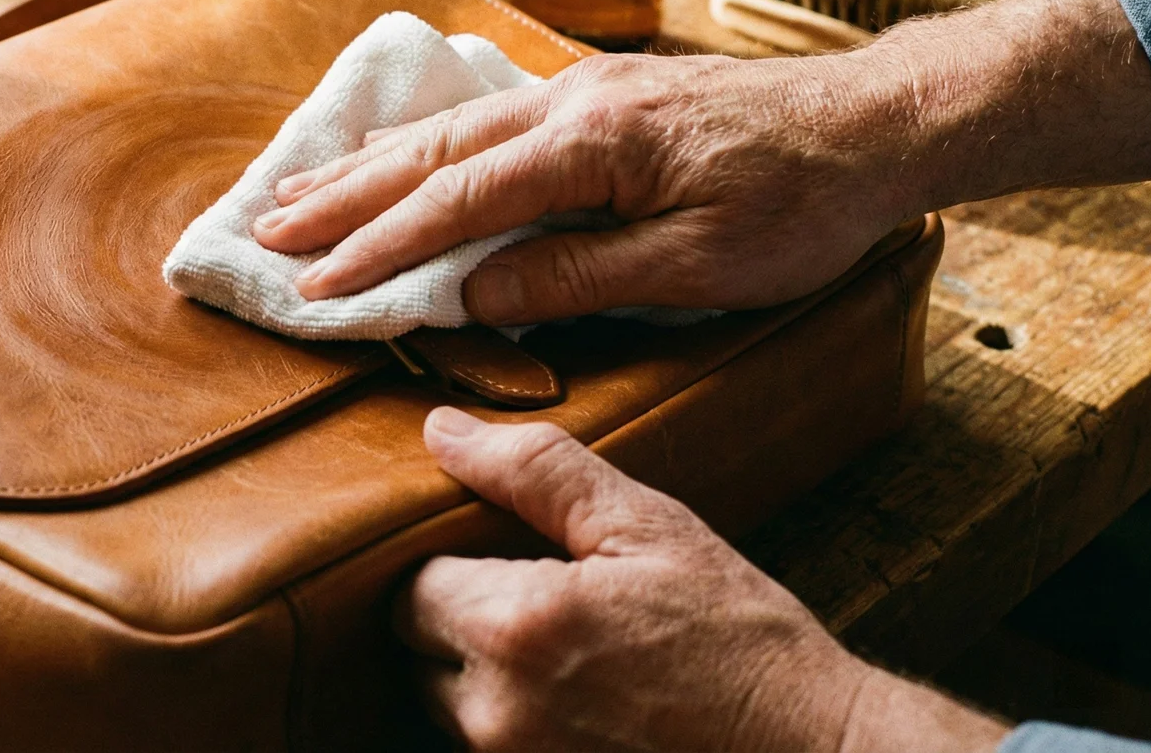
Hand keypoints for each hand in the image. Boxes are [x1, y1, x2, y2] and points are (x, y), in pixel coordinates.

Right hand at [251, 50, 921, 325]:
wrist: (878, 123)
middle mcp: (570, 102)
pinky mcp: (598, 95)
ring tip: (297, 189)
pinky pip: (485, 116)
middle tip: (266, 230)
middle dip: (342, 196)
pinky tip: (395, 152)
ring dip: (369, 164)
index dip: (377, 247)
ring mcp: (582, 89)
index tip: (312, 284)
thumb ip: (579, 276)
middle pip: (431, 151)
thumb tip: (475, 293)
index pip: (457, 201)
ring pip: (450, 126)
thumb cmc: (801, 203)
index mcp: (591, 144)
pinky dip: (423, 141)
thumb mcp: (698, 264)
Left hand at [400, 408, 1008, 751]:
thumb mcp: (648, 529)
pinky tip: (585, 701)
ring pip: (450, 706)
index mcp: (515, 627)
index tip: (503, 556)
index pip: (408, 587)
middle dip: (461, 620)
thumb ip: (536, 471)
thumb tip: (440, 429)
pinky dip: (520, 721)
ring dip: (488, 676)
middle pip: (418, 652)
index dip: (448, 563)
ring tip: (574, 653)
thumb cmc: (742, 642)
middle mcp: (496, 711)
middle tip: (544, 601)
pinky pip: (492, 747)